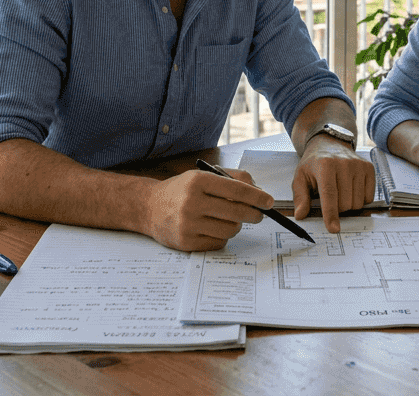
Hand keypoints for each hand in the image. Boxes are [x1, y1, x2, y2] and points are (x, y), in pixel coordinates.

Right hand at [143, 168, 271, 251]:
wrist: (149, 207)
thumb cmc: (181, 190)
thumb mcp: (203, 175)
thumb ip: (232, 179)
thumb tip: (258, 191)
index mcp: (198, 181)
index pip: (236, 190)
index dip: (257, 197)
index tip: (269, 202)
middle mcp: (192, 202)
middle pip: (236, 212)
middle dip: (253, 214)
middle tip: (258, 214)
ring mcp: (188, 224)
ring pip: (230, 229)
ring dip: (236, 226)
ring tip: (229, 219)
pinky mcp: (186, 243)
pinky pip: (218, 242)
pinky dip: (222, 236)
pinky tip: (213, 228)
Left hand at [292, 137, 375, 232]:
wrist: (329, 143)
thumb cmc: (314, 163)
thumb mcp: (301, 177)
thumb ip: (300, 197)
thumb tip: (300, 215)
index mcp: (325, 165)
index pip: (329, 195)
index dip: (331, 214)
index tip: (333, 229)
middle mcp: (344, 164)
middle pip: (344, 203)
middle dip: (337, 208)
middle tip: (330, 198)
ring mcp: (358, 165)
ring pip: (357, 202)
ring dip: (348, 205)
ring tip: (339, 192)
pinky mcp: (369, 168)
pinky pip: (368, 197)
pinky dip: (360, 199)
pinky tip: (351, 189)